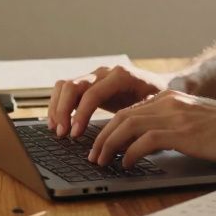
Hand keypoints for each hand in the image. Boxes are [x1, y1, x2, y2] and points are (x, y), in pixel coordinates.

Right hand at [47, 64, 171, 138]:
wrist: (159, 85)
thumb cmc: (157, 98)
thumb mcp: (153, 108)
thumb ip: (138, 121)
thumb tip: (122, 143)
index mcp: (121, 76)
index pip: (92, 93)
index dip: (81, 114)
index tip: (75, 133)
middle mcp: (104, 73)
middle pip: (72, 85)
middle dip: (63, 110)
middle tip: (62, 134)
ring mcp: (94, 76)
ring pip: (64, 85)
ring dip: (57, 108)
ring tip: (57, 130)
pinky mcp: (88, 84)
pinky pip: (65, 90)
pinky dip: (58, 105)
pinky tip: (58, 123)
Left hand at [87, 90, 215, 167]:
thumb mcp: (199, 122)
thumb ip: (177, 125)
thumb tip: (155, 143)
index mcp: (172, 97)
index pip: (131, 110)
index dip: (112, 128)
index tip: (102, 144)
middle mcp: (170, 102)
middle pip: (122, 116)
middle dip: (102, 137)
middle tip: (93, 155)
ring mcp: (176, 115)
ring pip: (127, 126)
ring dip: (109, 145)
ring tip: (101, 161)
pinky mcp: (182, 132)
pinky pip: (145, 141)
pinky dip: (130, 153)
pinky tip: (126, 164)